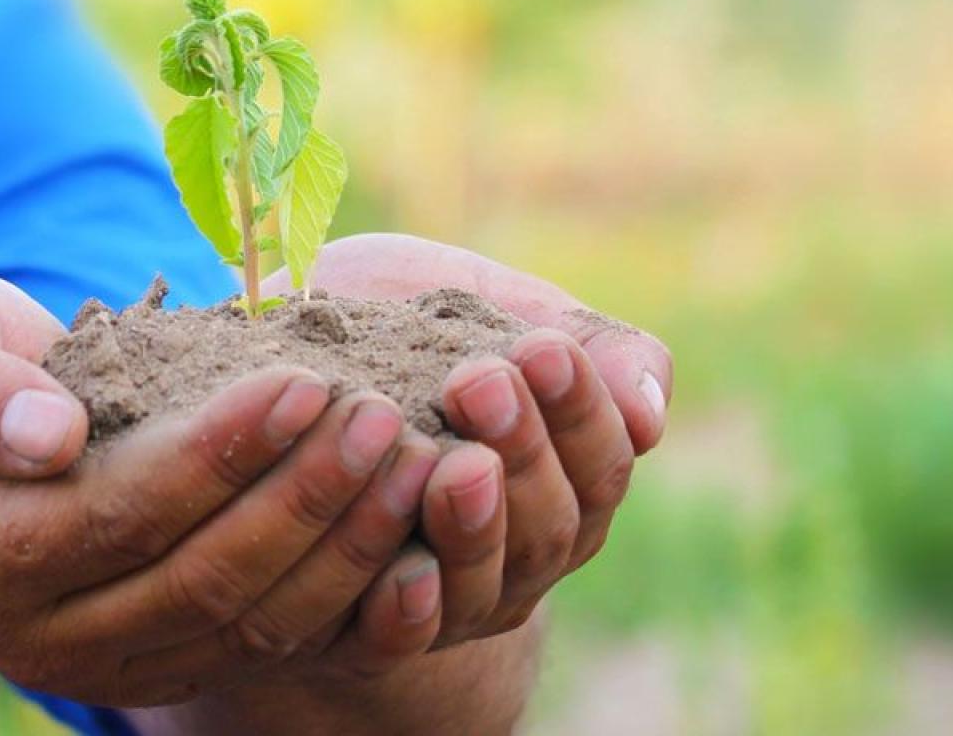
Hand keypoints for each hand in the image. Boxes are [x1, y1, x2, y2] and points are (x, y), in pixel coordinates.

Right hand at [0, 274, 452, 705]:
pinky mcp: (176, 663)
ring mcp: (117, 664)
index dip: (219, 453)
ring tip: (414, 460)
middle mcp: (45, 639)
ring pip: (254, 624)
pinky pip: (276, 639)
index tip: (303, 382)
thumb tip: (45, 436)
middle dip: (304, 497)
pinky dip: (349, 585)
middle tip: (380, 416)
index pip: (121, 512)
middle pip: (204, 579)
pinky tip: (406, 518)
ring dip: (346, 546)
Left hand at [264, 234, 673, 644]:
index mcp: (567, 482)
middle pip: (548, 527)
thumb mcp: (500, 314)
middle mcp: (519, 553)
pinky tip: (403, 570)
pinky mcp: (368, 627)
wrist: (302, 358)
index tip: (541, 348)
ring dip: (472, 526)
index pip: (601, 464)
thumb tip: (650, 415)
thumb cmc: (416, 327)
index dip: (580, 412)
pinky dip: (407, 611)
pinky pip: (399, 637)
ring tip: (452, 464)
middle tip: (480, 383)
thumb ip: (588, 348)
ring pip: (482, 584)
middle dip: (522, 452)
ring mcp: (450, 597)